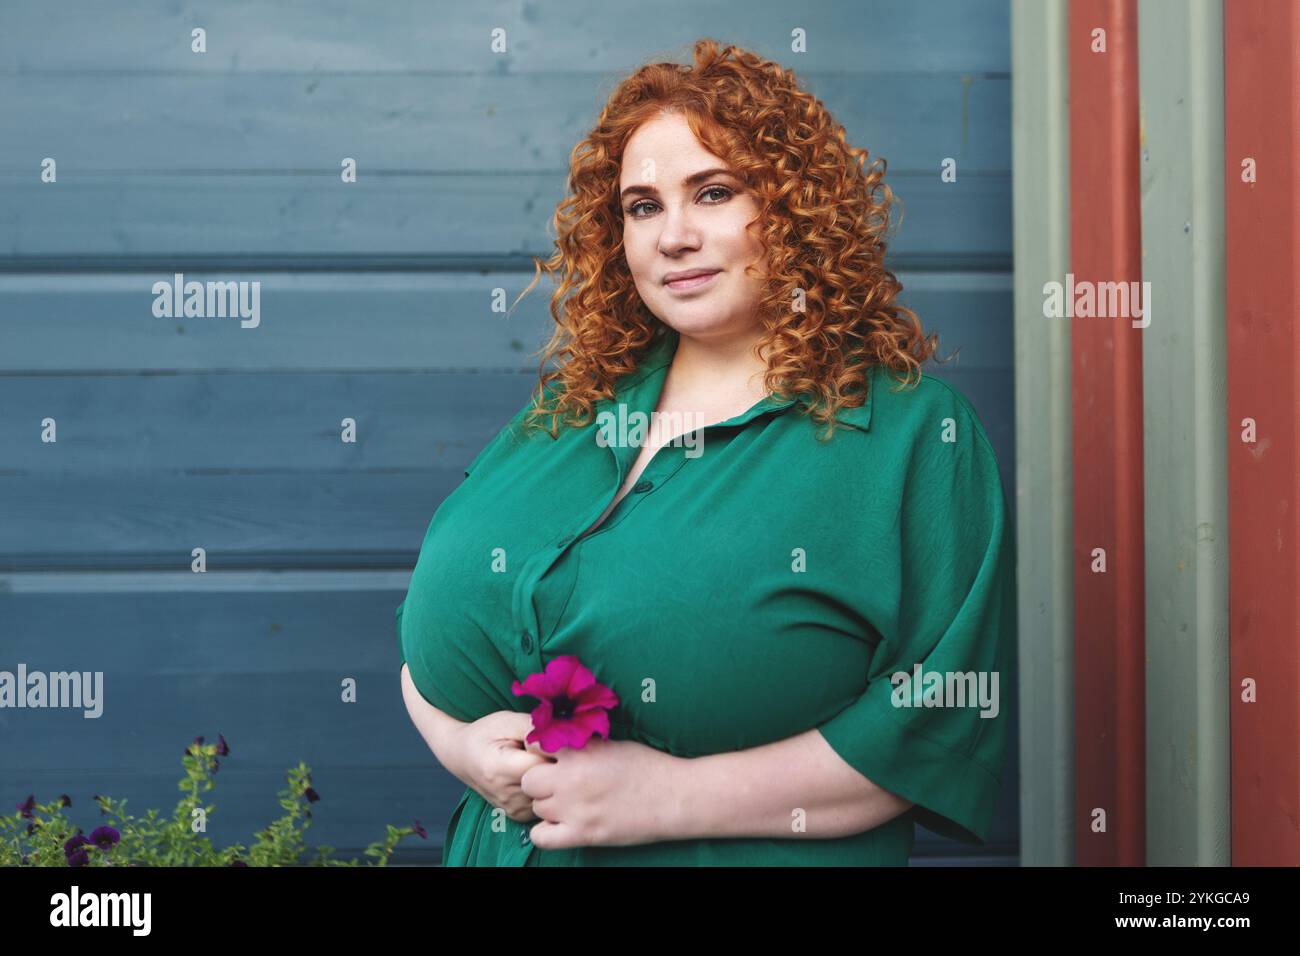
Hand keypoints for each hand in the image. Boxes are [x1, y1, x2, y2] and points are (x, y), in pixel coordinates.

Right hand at [444, 711, 555, 822]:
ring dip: (548, 778)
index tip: (543, 742)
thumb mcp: (507, 721)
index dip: (550, 750)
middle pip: (549, 781)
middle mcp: (506, 795)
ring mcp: (512, 808)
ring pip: (548, 793)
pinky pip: (543, 802)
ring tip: (531, 763)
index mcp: (500, 769)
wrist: (463, 756)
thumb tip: (561, 737)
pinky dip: (543, 789)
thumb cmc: (486, 734)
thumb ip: (534, 728)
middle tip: (539, 751)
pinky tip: (530, 775)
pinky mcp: (517, 815)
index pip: (544, 765)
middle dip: (552, 764)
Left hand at [518, 735, 684, 848]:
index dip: (539, 752)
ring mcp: (574, 808)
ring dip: (547, 806)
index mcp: (579, 751)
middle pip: (528, 780)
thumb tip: (560, 747)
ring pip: (536, 808)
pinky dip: (545, 832)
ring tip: (567, 804)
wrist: (674, 797)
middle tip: (556, 783)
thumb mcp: (612, 745)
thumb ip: (582, 747)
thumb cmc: (648, 767)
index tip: (549, 757)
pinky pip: (541, 837)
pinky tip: (560, 825)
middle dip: (539, 781)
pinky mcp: (582, 834)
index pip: (534, 745)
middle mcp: (570, 779)